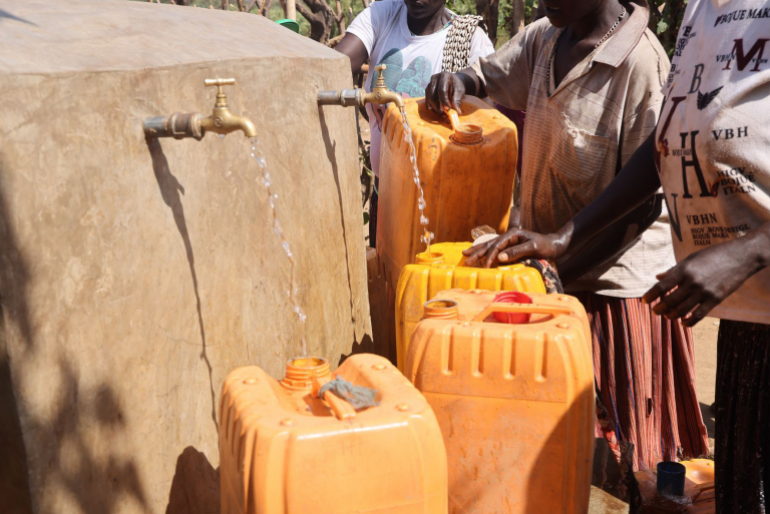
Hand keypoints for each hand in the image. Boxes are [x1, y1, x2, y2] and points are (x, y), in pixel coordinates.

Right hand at [426, 72, 465, 114]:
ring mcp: (429, 84)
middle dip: (438, 107)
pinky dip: (432, 107)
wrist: (453, 81)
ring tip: (442, 114)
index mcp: (444, 76)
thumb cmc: (457, 85)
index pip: (442, 90)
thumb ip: (457, 100)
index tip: (448, 110)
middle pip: (433, 95)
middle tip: (444, 114)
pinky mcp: (427, 90)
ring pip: (429, 99)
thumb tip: (457, 113)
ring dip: (434, 108)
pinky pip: (427, 101)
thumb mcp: (460, 91)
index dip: (444, 101)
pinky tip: (438, 111)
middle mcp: (434, 78)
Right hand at [462, 228, 566, 267]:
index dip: (490, 257)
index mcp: (512, 234)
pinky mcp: (509, 246)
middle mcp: (508, 236)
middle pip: (489, 244)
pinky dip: (484, 252)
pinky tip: (478, 254)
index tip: (486, 267)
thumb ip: (516, 252)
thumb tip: (499, 258)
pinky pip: (493, 249)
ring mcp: (508, 241)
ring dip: (477, 251)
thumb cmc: (545, 246)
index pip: (496, 246)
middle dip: (477, 252)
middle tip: (466, 260)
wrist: (553, 245)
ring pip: (489, 245)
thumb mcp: (533, 248)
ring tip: (465, 254)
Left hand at [643, 238, 758, 326]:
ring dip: (671, 315)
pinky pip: (698, 315)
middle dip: (659, 308)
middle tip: (655, 311)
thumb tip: (658, 277)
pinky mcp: (715, 299)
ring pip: (682, 310)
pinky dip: (689, 321)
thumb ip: (674, 269)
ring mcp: (704, 292)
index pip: (661, 286)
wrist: (740, 256)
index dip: (650, 295)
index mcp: (684, 270)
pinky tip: (683, 323)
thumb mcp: (691, 258)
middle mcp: (692, 282)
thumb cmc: (713, 254)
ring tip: (667, 316)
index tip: (643, 301)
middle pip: (670, 301)